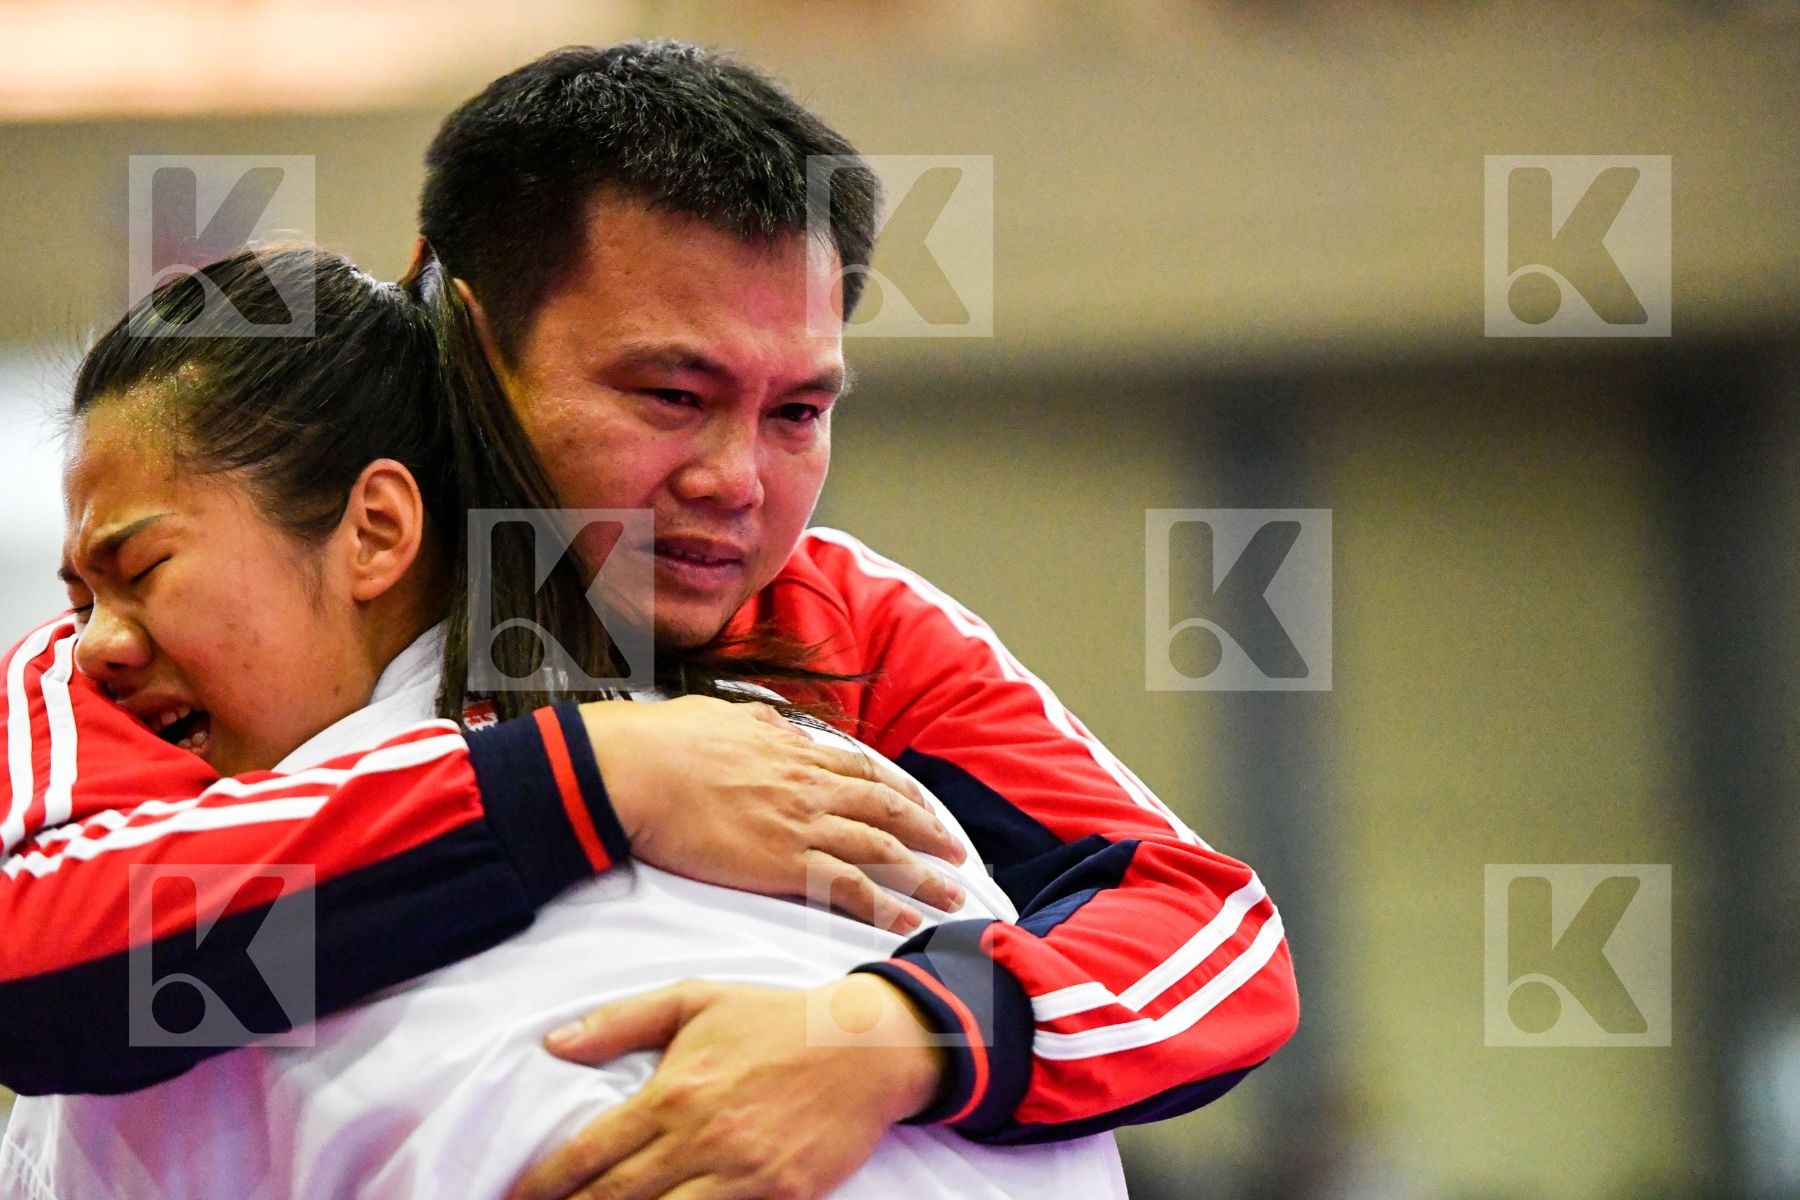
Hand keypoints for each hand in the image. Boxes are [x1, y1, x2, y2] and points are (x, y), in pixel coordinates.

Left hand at [505, 977, 945, 1199]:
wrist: (866, 1045)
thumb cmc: (776, 1019)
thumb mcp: (695, 999)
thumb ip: (621, 1021)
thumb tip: (553, 1044)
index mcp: (672, 1093)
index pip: (586, 1154)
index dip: (541, 1186)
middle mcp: (701, 1140)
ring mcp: (743, 1177)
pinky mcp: (783, 1198)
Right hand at [580, 696, 966, 932]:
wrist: (637, 770)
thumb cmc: (664, 741)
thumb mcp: (722, 714)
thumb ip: (756, 721)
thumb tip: (772, 721)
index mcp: (794, 750)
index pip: (864, 771)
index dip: (901, 791)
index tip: (924, 807)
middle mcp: (809, 785)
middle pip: (889, 810)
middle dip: (930, 834)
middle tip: (957, 856)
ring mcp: (801, 824)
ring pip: (883, 850)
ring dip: (923, 875)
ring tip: (951, 897)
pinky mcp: (784, 864)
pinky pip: (851, 889)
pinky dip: (884, 907)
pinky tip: (907, 923)